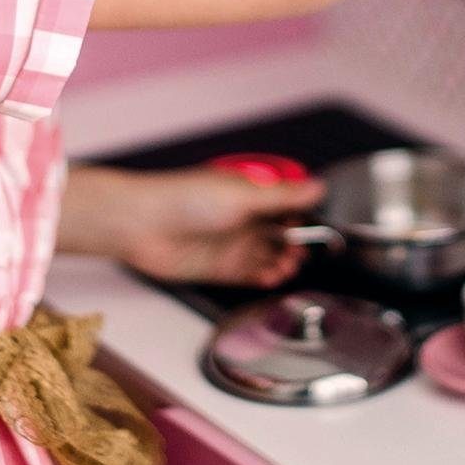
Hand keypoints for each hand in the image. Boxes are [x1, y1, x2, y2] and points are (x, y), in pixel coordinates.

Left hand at [63, 166, 325, 288]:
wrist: (142, 224)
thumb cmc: (184, 199)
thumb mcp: (243, 194)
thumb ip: (283, 196)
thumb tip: (318, 186)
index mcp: (247, 192)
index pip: (286, 204)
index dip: (304, 216)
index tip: (322, 226)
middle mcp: (241, 218)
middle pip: (280, 233)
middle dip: (297, 242)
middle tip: (305, 249)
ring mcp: (230, 244)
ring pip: (268, 256)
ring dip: (283, 261)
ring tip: (289, 263)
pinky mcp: (219, 268)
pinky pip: (249, 275)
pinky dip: (265, 278)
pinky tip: (274, 277)